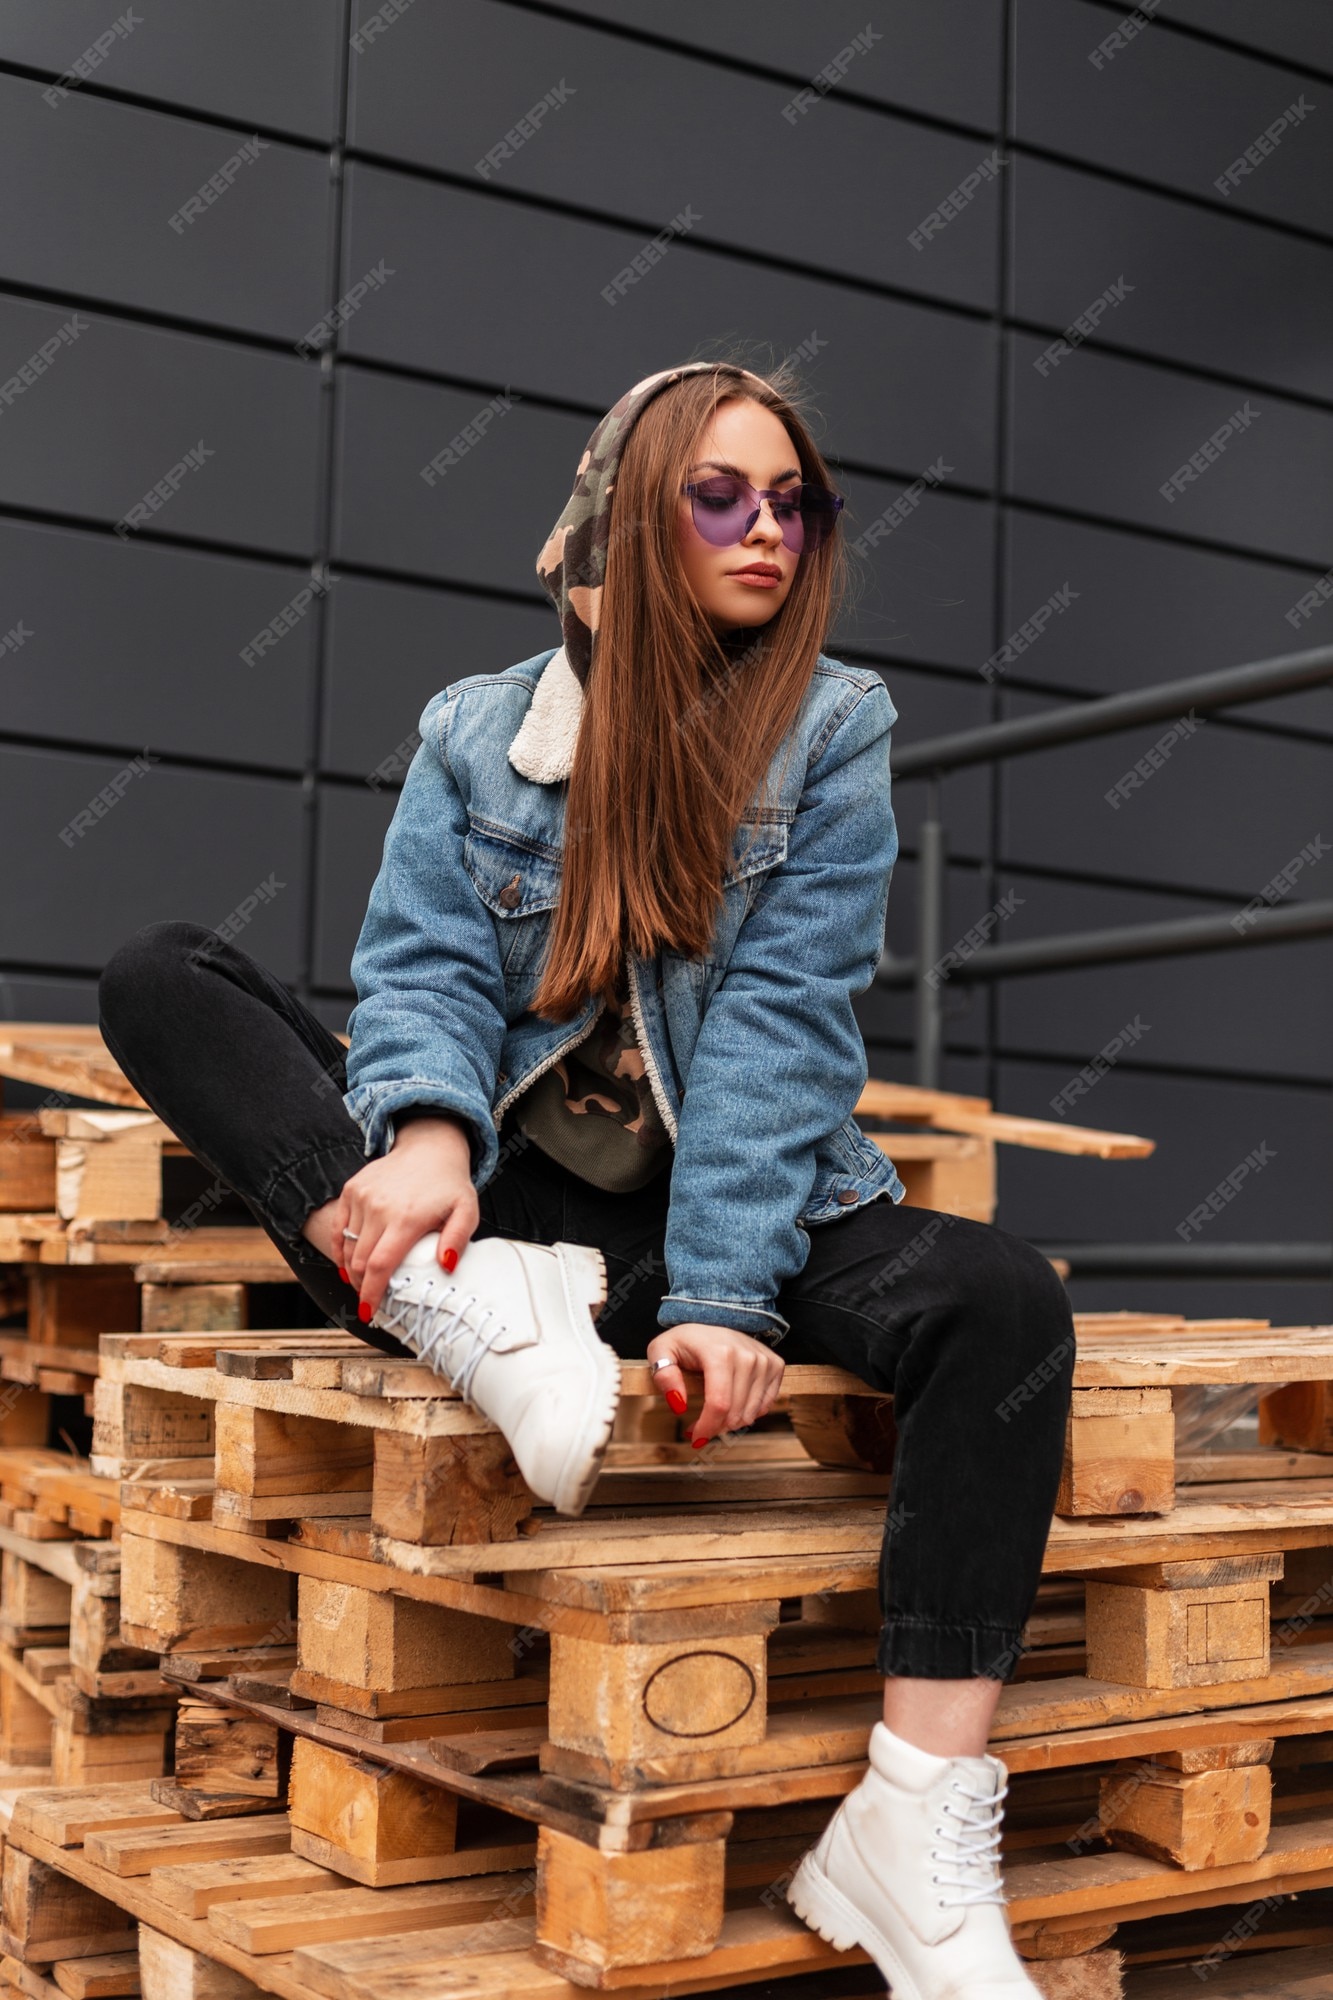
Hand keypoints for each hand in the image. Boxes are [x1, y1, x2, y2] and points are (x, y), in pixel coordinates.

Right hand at [332, 1114, 477, 1318]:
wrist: (429, 1148)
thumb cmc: (449, 1185)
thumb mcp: (467, 1211)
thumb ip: (457, 1239)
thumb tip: (446, 1266)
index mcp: (406, 1219)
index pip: (380, 1266)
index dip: (371, 1294)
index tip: (370, 1313)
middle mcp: (379, 1208)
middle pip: (359, 1262)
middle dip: (361, 1287)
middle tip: (370, 1300)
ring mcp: (361, 1197)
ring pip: (346, 1247)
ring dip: (351, 1270)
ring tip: (362, 1282)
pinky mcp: (351, 1190)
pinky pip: (338, 1228)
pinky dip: (339, 1249)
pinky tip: (347, 1263)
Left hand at [645, 1323, 784, 1447]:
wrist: (713, 1321)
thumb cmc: (686, 1341)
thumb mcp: (661, 1351)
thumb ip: (664, 1377)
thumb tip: (678, 1405)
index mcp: (720, 1353)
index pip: (719, 1404)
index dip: (707, 1428)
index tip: (695, 1439)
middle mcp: (747, 1356)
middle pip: (735, 1413)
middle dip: (715, 1428)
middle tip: (700, 1426)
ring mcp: (764, 1361)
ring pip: (750, 1414)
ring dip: (730, 1423)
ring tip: (714, 1414)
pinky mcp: (775, 1366)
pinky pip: (765, 1405)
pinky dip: (747, 1413)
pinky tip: (733, 1405)